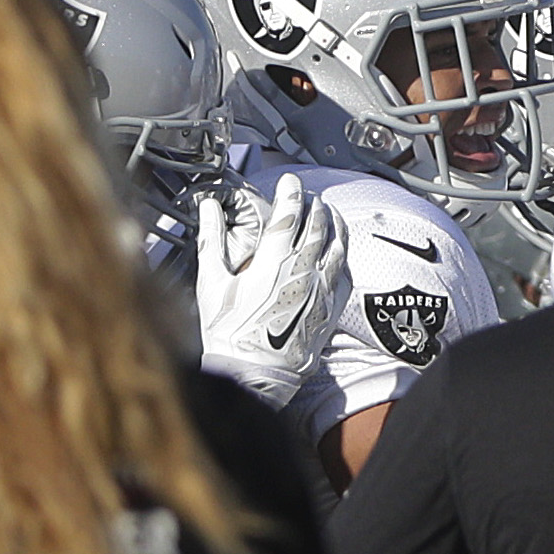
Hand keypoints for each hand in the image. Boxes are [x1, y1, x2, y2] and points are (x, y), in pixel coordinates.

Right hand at [193, 178, 345, 409]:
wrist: (254, 373)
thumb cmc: (228, 331)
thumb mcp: (211, 282)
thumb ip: (212, 239)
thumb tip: (209, 207)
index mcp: (272, 262)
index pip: (288, 215)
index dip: (290, 193)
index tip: (290, 181)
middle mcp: (302, 271)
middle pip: (318, 226)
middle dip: (314, 205)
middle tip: (309, 196)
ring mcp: (321, 290)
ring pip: (337, 246)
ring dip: (334, 224)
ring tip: (329, 213)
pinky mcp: (332, 309)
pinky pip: (345, 273)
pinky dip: (342, 255)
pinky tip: (339, 250)